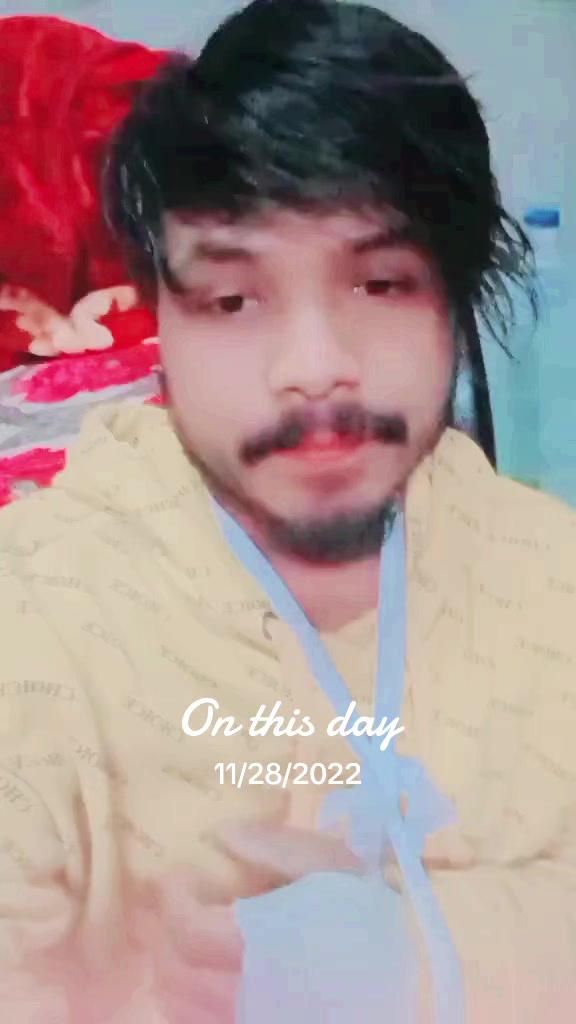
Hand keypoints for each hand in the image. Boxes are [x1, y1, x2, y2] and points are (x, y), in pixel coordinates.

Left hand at [153, 824, 359, 1023]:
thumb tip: (223, 832)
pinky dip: (191, 1002)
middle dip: (167, 932)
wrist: (410, 990)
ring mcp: (242, 1023)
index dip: (173, 899)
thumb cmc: (371, 921)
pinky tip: (211, 982)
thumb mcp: (333, 866)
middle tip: (184, 905)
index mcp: (254, 945)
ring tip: (193, 942)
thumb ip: (276, 846)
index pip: (184, 929)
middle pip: (171, 970)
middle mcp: (237, 995)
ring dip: (174, 969)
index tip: (181, 875)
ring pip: (180, 1004)